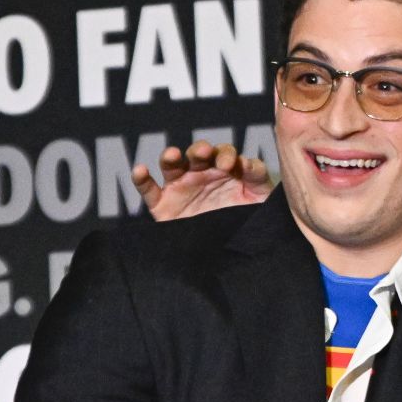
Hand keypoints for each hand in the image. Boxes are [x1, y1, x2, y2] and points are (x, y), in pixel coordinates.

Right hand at [131, 141, 273, 221]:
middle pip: (196, 154)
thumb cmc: (249, 218)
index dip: (225, 154)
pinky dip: (141, 178)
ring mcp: (181, 188)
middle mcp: (201, 174)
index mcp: (225, 169)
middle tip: (204, 152)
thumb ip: (257, 176)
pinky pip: (148, 189)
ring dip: (170, 157)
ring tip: (173, 155)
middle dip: (199, 150)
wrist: (233, 252)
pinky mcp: (163, 205)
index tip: (229, 165)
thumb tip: (248, 161)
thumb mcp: (260, 197)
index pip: (223, 152)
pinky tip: (141, 170)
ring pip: (170, 165)